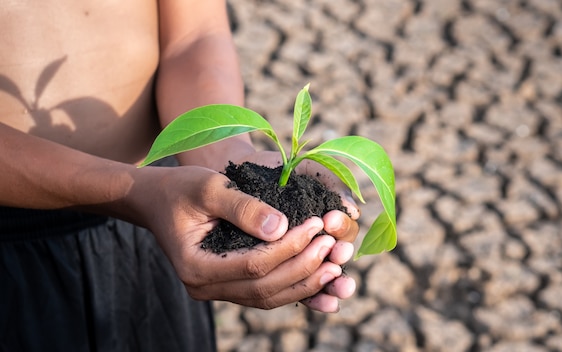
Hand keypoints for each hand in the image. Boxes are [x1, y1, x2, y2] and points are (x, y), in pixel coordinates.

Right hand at [129, 165, 346, 311]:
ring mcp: (216, 290)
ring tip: (336, 264)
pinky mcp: (229, 285)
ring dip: (305, 283)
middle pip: (264, 287)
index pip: (254, 264)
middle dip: (303, 267)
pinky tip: (320, 276)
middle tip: (333, 245)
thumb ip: (244, 207)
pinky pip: (266, 293)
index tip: (317, 225)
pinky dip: (294, 287)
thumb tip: (282, 227)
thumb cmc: (182, 188)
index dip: (290, 247)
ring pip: (268, 297)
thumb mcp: (209, 187)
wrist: (158, 199)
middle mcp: (204, 287)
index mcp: (196, 266)